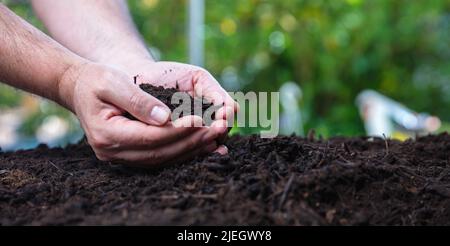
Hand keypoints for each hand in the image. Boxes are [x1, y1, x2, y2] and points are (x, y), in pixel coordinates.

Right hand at [58, 62, 227, 166]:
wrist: (80, 88)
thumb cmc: (96, 79)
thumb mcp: (113, 81)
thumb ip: (137, 100)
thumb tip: (165, 117)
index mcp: (107, 134)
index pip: (151, 137)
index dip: (178, 130)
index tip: (202, 120)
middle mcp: (112, 152)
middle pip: (159, 152)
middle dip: (191, 142)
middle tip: (217, 130)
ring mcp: (120, 157)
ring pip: (162, 159)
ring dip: (190, 150)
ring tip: (215, 138)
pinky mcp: (129, 155)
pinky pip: (159, 157)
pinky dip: (181, 152)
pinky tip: (200, 144)